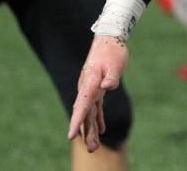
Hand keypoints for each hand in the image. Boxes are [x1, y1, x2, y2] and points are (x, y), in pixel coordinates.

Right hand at [68, 35, 128, 151]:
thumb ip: (111, 77)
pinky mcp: (97, 88)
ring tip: (94, 147)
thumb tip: (108, 87)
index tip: (71, 136)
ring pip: (89, 112)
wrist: (110, 38)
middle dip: (86, 132)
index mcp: (90, 82)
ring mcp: (91, 89)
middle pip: (84, 113)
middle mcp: (87, 88)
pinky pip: (95, 107)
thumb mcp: (115, 63)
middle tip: (92, 149)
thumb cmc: (113, 51)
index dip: (77, 121)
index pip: (82, 105)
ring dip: (91, 129)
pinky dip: (97, 118)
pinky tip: (101, 130)